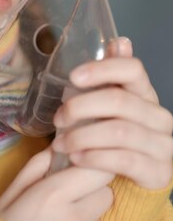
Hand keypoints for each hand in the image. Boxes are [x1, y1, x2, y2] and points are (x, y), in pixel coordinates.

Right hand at [0, 147, 113, 220]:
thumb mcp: (9, 192)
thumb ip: (37, 166)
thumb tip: (57, 148)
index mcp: (52, 196)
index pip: (98, 171)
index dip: (92, 166)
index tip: (81, 166)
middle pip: (106, 193)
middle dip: (92, 190)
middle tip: (70, 194)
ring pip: (98, 220)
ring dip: (84, 217)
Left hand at [52, 37, 172, 189]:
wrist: (133, 178)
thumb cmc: (115, 134)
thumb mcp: (111, 103)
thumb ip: (112, 75)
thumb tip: (119, 41)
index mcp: (146, 94)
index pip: (133, 69)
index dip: (102, 69)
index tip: (73, 77)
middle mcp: (159, 116)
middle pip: (120, 101)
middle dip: (81, 107)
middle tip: (58, 118)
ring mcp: (162, 144)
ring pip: (119, 131)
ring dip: (82, 136)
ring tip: (60, 143)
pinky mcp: (157, 171)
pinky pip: (124, 159)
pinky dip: (95, 157)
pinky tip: (76, 157)